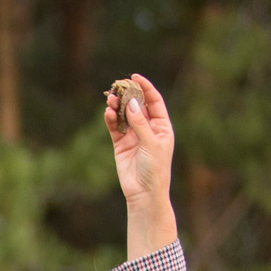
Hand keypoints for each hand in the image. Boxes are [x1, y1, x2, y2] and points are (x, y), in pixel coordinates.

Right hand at [104, 74, 177, 228]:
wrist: (144, 193)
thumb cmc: (155, 169)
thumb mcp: (151, 143)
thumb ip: (140, 123)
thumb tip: (130, 102)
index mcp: (162, 126)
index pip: (154, 101)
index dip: (145, 87)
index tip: (135, 77)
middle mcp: (148, 128)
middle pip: (137, 105)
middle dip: (128, 94)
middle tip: (118, 86)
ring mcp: (133, 136)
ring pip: (124, 115)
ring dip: (117, 106)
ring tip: (110, 99)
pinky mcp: (121, 144)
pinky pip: (115, 127)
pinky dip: (111, 119)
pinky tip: (108, 113)